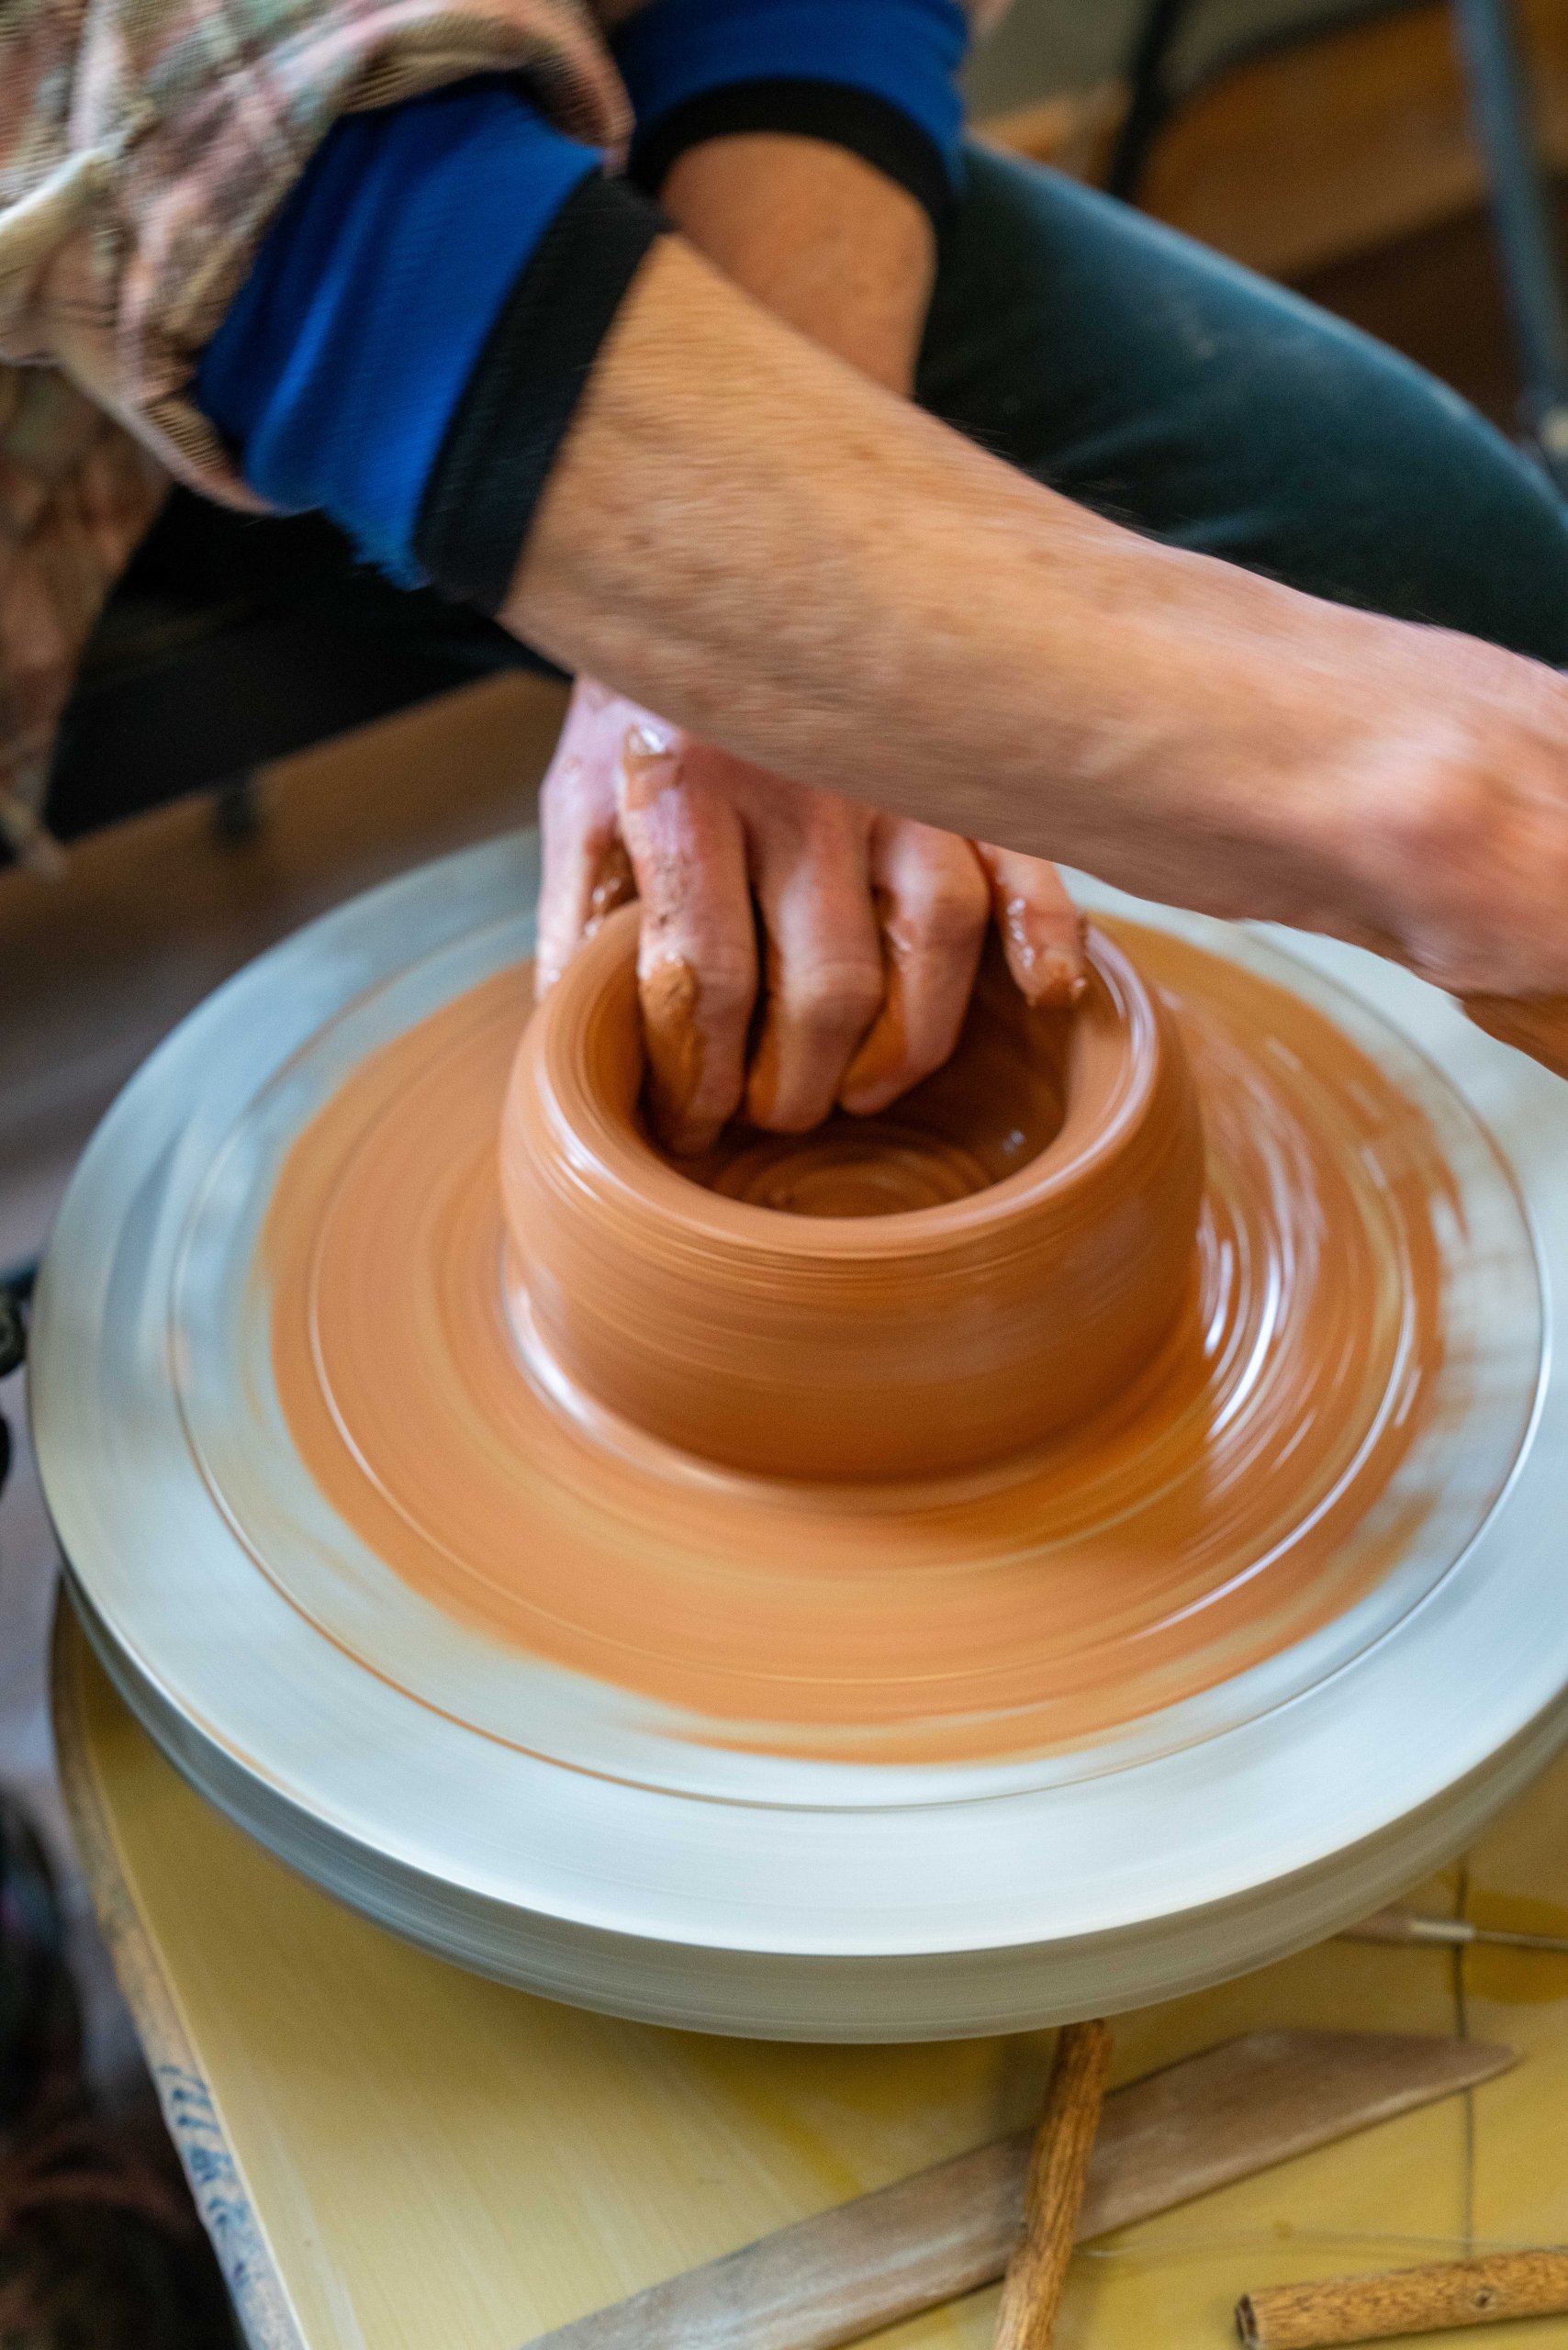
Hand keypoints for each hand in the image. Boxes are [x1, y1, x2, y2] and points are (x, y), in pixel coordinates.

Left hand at [537, 679, 1084, 1153]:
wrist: (710, 562)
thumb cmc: (643, 707)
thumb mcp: (578, 804)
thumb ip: (580, 924)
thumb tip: (579, 1051)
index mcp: (689, 794)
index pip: (709, 979)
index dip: (702, 1077)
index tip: (693, 1125)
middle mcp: (803, 786)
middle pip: (829, 985)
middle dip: (802, 1084)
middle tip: (778, 1119)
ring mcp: (895, 775)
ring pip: (936, 938)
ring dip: (909, 1043)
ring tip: (864, 1092)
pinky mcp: (956, 766)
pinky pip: (1026, 855)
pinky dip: (1046, 931)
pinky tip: (1046, 996)